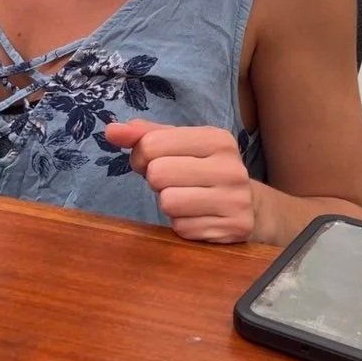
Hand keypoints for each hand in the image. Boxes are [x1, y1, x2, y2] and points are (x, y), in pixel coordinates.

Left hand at [104, 119, 254, 242]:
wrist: (251, 206)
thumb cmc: (203, 167)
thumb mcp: (178, 143)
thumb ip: (143, 134)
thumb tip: (110, 131)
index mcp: (217, 138)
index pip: (152, 144)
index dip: (140, 155)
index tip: (152, 161)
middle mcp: (230, 168)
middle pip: (157, 173)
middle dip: (155, 180)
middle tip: (171, 181)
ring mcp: (235, 201)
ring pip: (168, 202)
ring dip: (167, 202)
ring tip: (185, 197)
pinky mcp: (233, 229)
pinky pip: (182, 228)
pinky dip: (181, 223)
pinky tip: (197, 215)